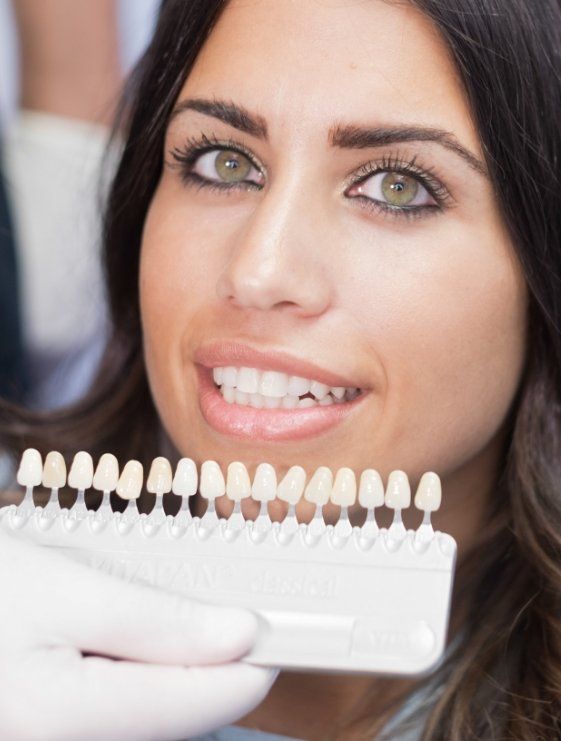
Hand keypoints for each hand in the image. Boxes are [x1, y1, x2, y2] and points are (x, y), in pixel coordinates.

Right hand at [0, 529, 275, 739]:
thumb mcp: (64, 590)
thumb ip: (156, 623)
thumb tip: (239, 635)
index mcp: (63, 721)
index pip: (198, 705)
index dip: (251, 664)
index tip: (285, 628)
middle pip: (172, 713)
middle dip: (208, 659)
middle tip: (230, 602)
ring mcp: (53, 739)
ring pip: (143, 712)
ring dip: (171, 663)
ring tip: (174, 609)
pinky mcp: (50, 725)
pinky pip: (112, 708)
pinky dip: (135, 670)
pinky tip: (126, 632)